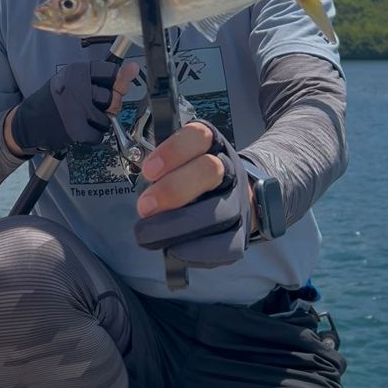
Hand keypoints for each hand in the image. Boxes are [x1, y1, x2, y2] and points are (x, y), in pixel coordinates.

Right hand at [7, 60, 138, 155]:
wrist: (27, 123)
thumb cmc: (55, 100)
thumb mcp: (74, 81)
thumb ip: (105, 77)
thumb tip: (134, 69)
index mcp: (78, 71)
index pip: (112, 72)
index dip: (114, 82)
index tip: (108, 86)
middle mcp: (78, 88)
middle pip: (114, 97)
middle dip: (108, 105)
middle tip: (91, 106)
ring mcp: (77, 109)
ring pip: (108, 118)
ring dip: (99, 122)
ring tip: (81, 118)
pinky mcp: (76, 130)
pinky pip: (100, 135)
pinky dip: (92, 136)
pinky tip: (79, 129)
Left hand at [134, 121, 257, 267]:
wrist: (234, 197)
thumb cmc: (191, 180)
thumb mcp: (175, 165)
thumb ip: (161, 176)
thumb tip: (145, 203)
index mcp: (209, 144)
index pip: (197, 136)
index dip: (173, 152)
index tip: (148, 171)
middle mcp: (227, 168)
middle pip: (209, 171)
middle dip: (173, 190)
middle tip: (144, 207)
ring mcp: (238, 199)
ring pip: (220, 210)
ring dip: (180, 226)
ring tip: (151, 236)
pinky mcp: (242, 230)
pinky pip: (227, 244)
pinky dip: (198, 250)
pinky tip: (175, 250)